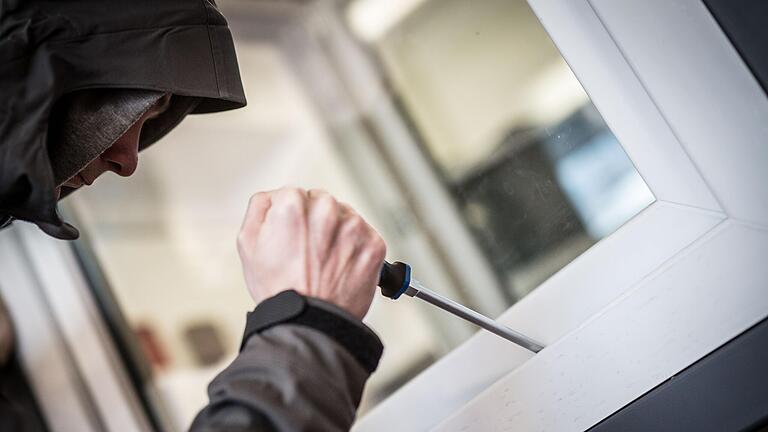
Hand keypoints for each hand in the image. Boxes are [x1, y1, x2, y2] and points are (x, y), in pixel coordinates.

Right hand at [237, 187, 386, 319]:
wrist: (309, 323)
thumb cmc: (279, 288)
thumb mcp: (248, 243)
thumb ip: (259, 207)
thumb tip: (273, 196)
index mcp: (293, 204)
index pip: (295, 194)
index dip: (292, 218)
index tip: (293, 237)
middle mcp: (326, 210)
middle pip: (322, 202)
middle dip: (316, 221)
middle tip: (308, 252)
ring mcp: (353, 227)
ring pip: (345, 217)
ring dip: (337, 233)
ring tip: (325, 262)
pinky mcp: (374, 244)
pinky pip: (365, 235)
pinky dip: (356, 248)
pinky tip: (341, 266)